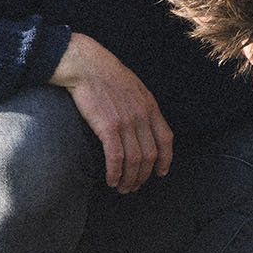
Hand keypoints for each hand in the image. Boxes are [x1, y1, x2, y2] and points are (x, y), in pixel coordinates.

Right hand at [50, 32, 173, 193]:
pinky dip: (115, 173)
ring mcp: (126, 121)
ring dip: (129, 179)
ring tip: (122, 188)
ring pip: (135, 161)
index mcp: (150, 106)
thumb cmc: (105, 75)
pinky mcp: (108, 126)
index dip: (165, 160)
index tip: (159, 173)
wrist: (86, 64)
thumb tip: (143, 125)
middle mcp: (142, 116)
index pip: (166, 139)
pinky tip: (111, 180)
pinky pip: (116, 157)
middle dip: (143, 176)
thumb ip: (141, 106)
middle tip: (134, 186)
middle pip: (150, 155)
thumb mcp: (133, 88)